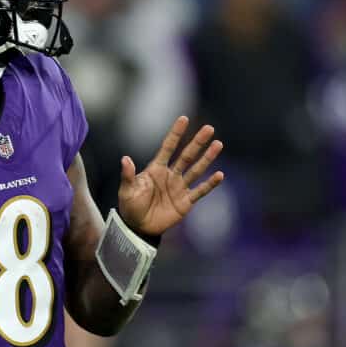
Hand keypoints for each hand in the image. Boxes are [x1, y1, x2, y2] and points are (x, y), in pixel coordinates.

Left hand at [118, 116, 224, 237]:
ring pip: (196, 170)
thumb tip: (125, 158)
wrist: (138, 227)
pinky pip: (200, 191)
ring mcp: (179, 187)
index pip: (168, 147)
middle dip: (197, 142)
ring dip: (207, 158)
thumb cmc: (130, 206)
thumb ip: (128, 175)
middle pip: (186, 155)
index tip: (184, 119)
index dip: (176, 134)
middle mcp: (170, 175)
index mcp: (156, 169)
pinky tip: (220, 175)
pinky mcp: (185, 202)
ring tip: (218, 144)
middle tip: (209, 128)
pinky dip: (210, 184)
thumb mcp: (126, 190)